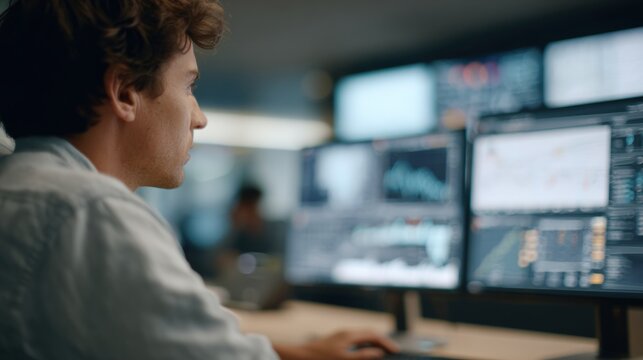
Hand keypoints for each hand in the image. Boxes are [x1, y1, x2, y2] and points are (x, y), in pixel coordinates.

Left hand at [274, 330, 399, 359]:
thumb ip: (363, 356)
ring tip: (381, 351)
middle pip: (368, 334)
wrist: (299, 356)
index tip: (396, 351)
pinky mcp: (334, 342)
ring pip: (361, 337)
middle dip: (381, 341)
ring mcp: (339, 336)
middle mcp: (345, 333)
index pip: (373, 335)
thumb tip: (378, 353)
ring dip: (372, 343)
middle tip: (392, 350)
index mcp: (350, 335)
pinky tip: (363, 352)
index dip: (386, 342)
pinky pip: (354, 340)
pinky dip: (363, 345)